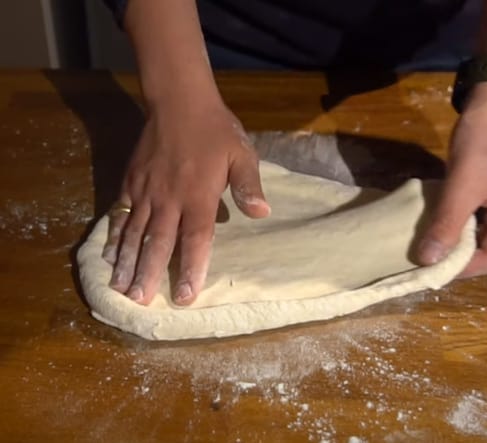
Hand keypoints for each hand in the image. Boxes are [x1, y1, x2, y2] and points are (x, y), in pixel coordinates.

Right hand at [102, 95, 269, 304]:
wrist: (179, 101)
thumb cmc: (215, 130)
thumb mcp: (241, 153)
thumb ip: (248, 185)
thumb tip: (262, 213)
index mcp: (198, 195)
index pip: (195, 239)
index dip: (190, 268)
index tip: (184, 296)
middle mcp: (169, 198)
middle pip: (158, 242)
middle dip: (149, 274)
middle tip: (140, 301)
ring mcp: (145, 191)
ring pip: (134, 233)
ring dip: (127, 262)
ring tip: (120, 289)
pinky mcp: (131, 181)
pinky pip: (121, 214)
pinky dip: (114, 236)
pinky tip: (109, 256)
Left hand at [417, 82, 486, 276]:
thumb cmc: (483, 141)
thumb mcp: (462, 184)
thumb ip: (446, 223)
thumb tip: (426, 259)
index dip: (461, 268)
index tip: (429, 269)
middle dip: (457, 259)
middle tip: (424, 260)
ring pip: (481, 241)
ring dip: (455, 244)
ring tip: (427, 247)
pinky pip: (477, 225)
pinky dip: (457, 229)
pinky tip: (437, 229)